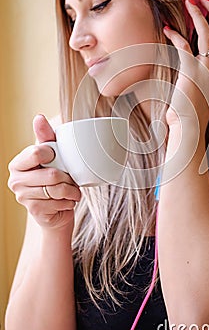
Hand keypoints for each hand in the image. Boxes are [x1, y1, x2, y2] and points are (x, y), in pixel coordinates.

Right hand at [8, 114, 80, 230]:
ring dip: (71, 190)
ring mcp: (23, 198)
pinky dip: (69, 201)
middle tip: (70, 178)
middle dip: (67, 177)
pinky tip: (66, 200)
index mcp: (17, 164)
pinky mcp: (34, 211)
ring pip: (58, 190)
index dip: (53, 154)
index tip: (56, 157)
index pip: (36, 153)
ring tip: (71, 189)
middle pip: (52, 175)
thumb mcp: (51, 154)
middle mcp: (15, 181)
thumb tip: (39, 117)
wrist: (55, 207)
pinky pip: (60, 203)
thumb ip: (45, 136)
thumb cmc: (52, 176)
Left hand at [163, 0, 208, 130]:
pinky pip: (185, 47)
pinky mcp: (192, 73)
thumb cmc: (188, 109)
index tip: (207, 6)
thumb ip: (193, 69)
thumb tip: (179, 54)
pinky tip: (166, 29)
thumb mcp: (195, 86)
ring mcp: (207, 70)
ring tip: (187, 3)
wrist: (188, 127)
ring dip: (198, 16)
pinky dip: (176, 35)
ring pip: (207, 34)